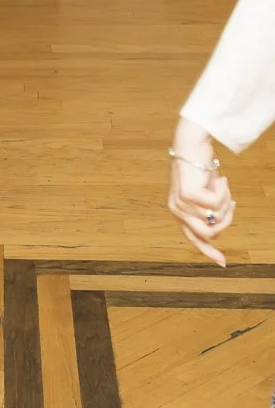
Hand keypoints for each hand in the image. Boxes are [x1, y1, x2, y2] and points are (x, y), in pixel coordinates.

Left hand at [168, 148, 235, 267]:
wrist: (191, 145)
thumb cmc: (200, 168)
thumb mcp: (205, 193)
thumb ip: (208, 211)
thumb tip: (218, 229)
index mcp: (179, 212)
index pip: (194, 239)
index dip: (208, 252)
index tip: (222, 262)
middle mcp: (177, 211)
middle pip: (210, 233)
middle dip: (226, 220)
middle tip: (231, 203)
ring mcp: (181, 203)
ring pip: (215, 219)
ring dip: (225, 204)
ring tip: (223, 187)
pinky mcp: (188, 195)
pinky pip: (217, 204)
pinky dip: (224, 192)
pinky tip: (221, 179)